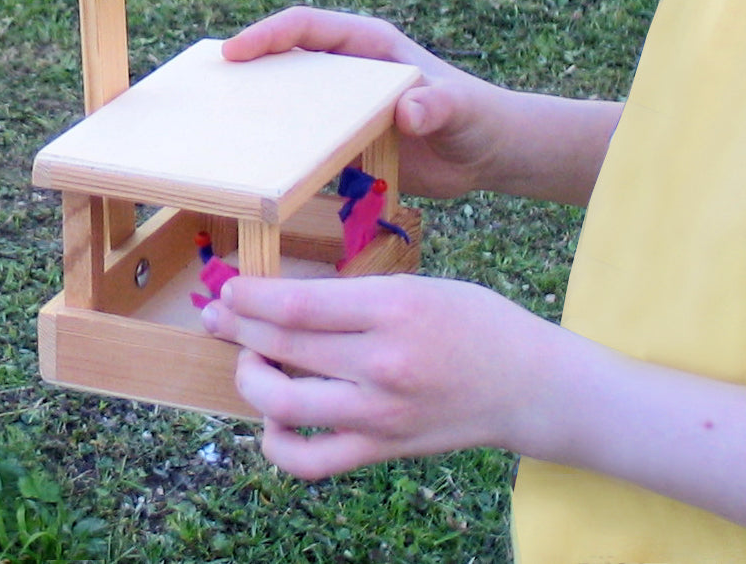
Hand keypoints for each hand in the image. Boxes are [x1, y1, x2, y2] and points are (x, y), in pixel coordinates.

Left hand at [202, 272, 556, 478]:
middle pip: (283, 346)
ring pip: (284, 403)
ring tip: (249, 361)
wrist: (528, 384)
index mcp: (394, 307)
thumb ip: (354, 295)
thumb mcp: (418, 285)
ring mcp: (381, 412)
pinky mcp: (382, 448)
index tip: (228, 288)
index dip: (251, 296)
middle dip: (237, 328)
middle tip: (217, 315)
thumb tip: (284, 301)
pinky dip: (276, 443)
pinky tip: (274, 417)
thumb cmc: (473, 322)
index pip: (299, 304)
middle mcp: (383, 361)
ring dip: (250, 378)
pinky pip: (310, 460)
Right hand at [223, 6, 507, 197]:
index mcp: (367, 45)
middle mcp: (347, 70)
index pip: (306, 28)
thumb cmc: (477, 117)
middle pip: (284, 61)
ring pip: (287, 101)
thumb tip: (409, 112)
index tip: (233, 53)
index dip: (267, 35)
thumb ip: (439, 107)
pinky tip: (256, 175)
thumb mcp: (460, 109)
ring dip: (255, 113)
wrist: (488, 153)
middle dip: (245, 71)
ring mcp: (343, 106)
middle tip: (204, 93)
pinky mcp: (344, 140)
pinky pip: (302, 142)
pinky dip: (279, 154)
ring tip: (216, 133)